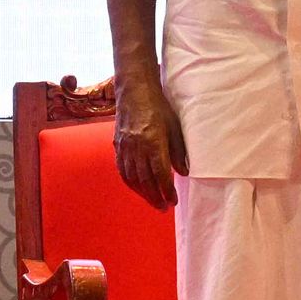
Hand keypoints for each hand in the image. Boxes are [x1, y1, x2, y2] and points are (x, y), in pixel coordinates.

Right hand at [111, 66, 186, 211]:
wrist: (134, 91)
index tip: (173, 202)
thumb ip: (178, 151)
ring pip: (131, 177)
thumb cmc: (158, 107)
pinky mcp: (117, 145)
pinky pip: (122, 169)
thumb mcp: (175, 127)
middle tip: (163, 208)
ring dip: (142, 193)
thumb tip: (183, 172)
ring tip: (152, 201)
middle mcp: (136, 147)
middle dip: (154, 196)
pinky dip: (130, 182)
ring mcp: (124, 147)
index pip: (159, 174)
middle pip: (144, 179)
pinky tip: (137, 188)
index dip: (166, 190)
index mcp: (152, 142)